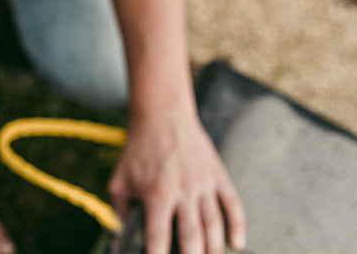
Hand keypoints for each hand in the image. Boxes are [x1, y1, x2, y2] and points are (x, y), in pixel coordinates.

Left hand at [108, 112, 245, 253]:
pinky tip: (237, 243)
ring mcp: (202, 183)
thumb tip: (120, 237)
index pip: (158, 238)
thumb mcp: (120, 179)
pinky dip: (238, 225)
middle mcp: (182, 191)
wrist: (161, 115)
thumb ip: (119, 210)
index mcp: (156, 194)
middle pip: (192, 237)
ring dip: (214, 249)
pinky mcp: (216, 174)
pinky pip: (232, 203)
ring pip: (214, 225)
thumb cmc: (138, 150)